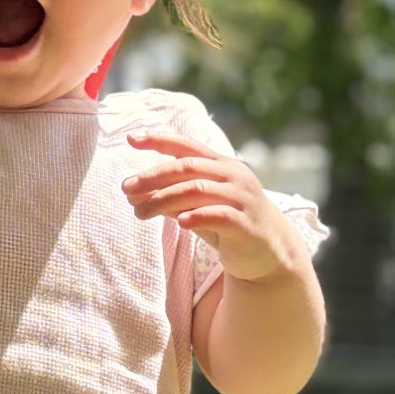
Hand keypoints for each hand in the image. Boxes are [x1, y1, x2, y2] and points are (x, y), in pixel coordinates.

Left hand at [121, 131, 307, 282]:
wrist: (268, 254)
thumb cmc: (227, 225)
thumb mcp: (197, 206)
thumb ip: (172, 196)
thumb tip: (133, 192)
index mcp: (222, 164)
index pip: (187, 146)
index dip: (159, 140)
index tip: (130, 139)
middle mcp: (234, 175)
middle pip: (187, 167)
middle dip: (152, 176)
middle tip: (126, 188)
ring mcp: (242, 198)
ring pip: (197, 190)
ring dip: (162, 200)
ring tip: (139, 212)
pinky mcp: (246, 224)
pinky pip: (219, 215)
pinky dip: (197, 216)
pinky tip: (179, 222)